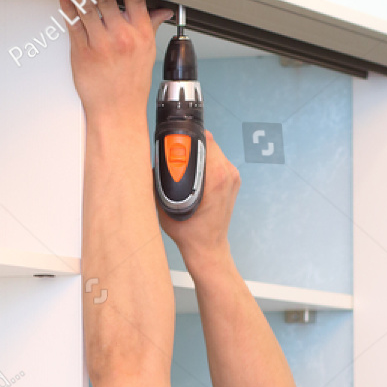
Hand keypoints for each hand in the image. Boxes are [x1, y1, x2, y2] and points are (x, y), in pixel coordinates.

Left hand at [59, 0, 172, 124]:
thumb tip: (162, 11)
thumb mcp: (147, 53)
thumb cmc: (131, 84)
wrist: (117, 111)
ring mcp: (100, 44)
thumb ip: (151, 26)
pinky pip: (72, 23)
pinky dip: (67, 7)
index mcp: (141, 35)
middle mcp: (121, 37)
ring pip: (87, 7)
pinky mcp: (82, 52)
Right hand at [158, 131, 239, 269]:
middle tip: (175, 155)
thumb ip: (159, 179)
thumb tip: (153, 158)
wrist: (207, 248)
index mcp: (216, 176)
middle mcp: (228, 173)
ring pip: (214, 151)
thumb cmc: (188, 230)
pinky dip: (205, 163)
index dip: (187, 138)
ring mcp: (233, 176)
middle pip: (209, 143)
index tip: (173, 142)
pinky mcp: (233, 180)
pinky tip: (194, 174)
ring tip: (184, 166)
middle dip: (190, 145)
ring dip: (198, 154)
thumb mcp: (166, 204)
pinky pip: (218, 161)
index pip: (203, 140)